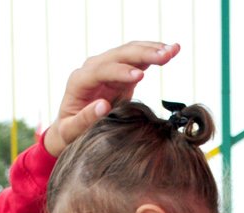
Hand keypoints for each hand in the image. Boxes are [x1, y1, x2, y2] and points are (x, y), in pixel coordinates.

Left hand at [43, 41, 181, 155]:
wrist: (70, 126)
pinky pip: (138, 59)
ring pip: (130, 52)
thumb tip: (103, 106)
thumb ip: (84, 119)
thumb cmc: (69, 131)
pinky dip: (154, 54)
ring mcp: (107, 67)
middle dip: (143, 53)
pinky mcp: (120, 72)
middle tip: (165, 56)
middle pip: (119, 54)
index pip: (101, 70)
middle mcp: (92, 68)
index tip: (141, 77)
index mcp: (80, 81)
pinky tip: (170, 51)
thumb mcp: (71, 130)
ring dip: (152, 49)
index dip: (121, 71)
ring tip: (173, 50)